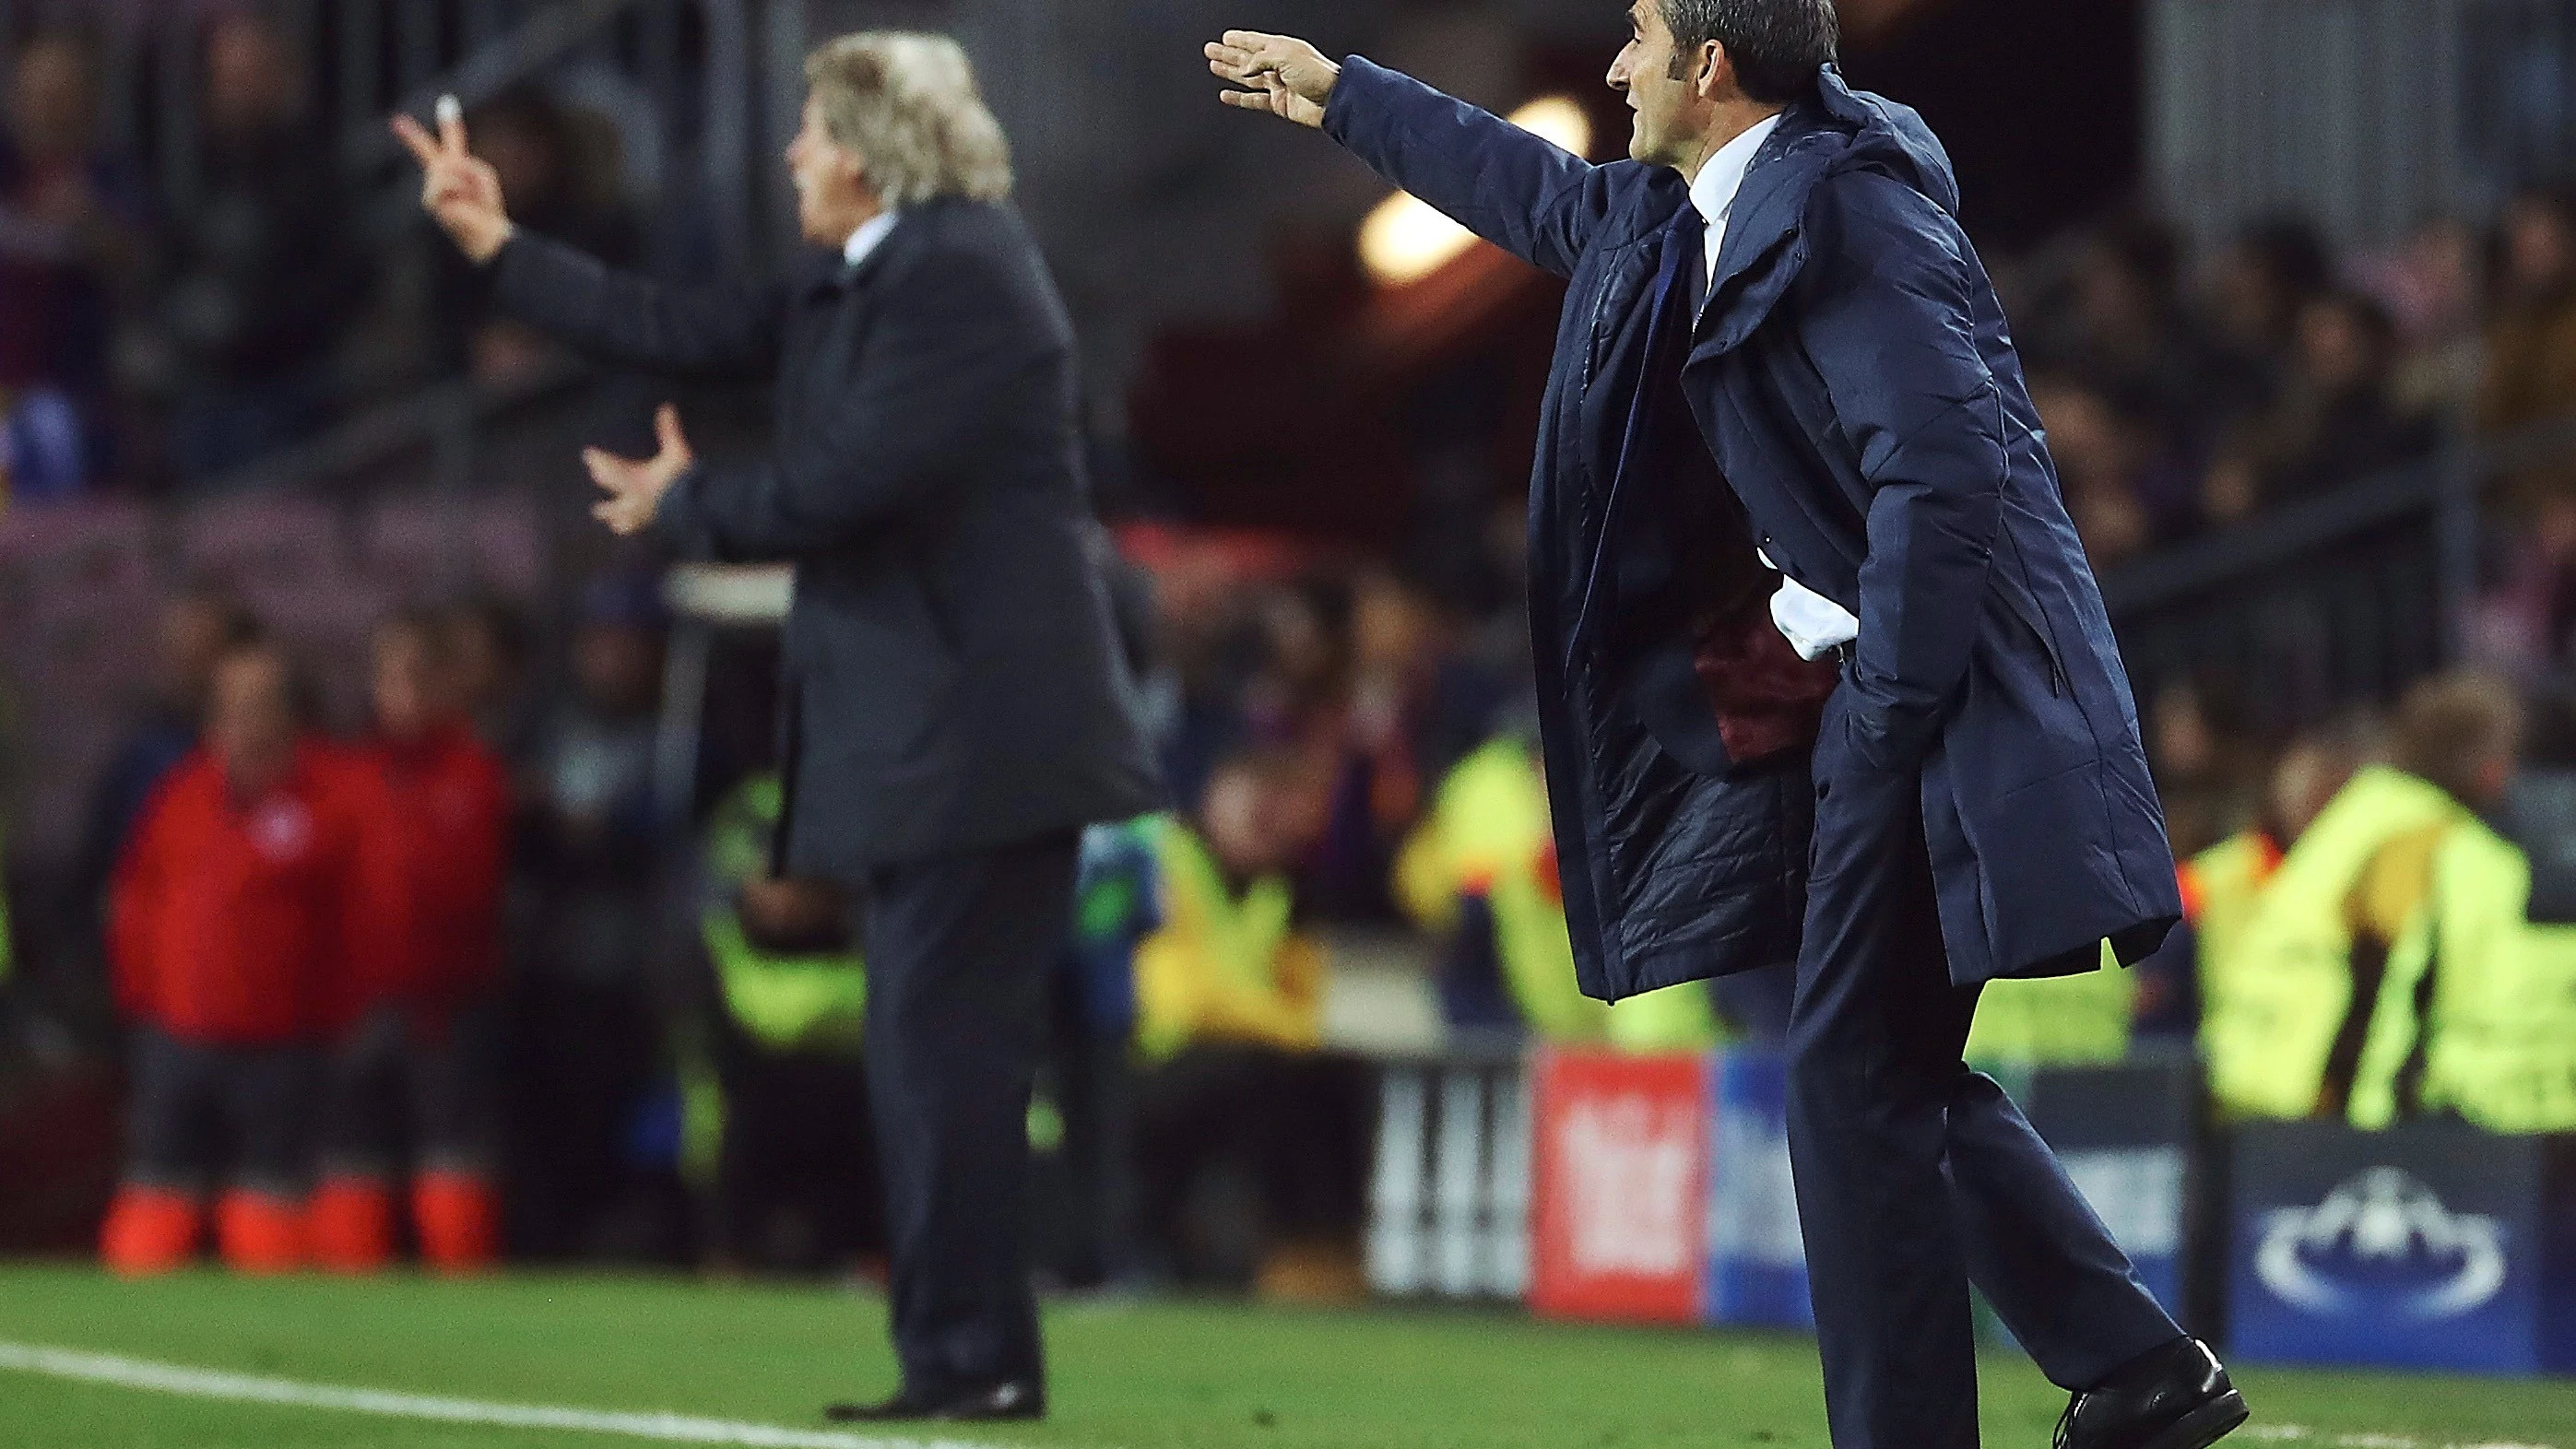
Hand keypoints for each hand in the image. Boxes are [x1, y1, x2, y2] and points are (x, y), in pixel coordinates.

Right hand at [391, 99, 513, 263]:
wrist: (486, 235)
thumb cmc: (486, 209)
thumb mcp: (484, 178)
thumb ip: (467, 165)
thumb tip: (447, 165)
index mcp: (456, 169)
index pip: (450, 143)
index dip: (449, 124)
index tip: (447, 102)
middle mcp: (439, 177)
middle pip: (427, 150)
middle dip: (411, 134)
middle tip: (398, 122)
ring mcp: (431, 188)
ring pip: (446, 168)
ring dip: (464, 179)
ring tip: (470, 196)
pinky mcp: (430, 201)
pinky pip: (446, 182)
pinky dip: (459, 188)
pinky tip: (462, 201)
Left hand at [587, 404, 693, 535]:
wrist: (691, 508)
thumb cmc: (682, 480)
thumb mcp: (677, 451)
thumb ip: (669, 430)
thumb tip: (666, 406)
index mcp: (635, 476)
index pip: (611, 465)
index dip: (598, 458)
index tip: (587, 453)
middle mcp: (632, 494)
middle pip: (612, 485)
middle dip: (602, 477)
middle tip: (592, 472)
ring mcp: (639, 511)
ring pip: (618, 510)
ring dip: (608, 510)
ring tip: (598, 513)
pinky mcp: (648, 522)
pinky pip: (633, 526)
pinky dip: (625, 526)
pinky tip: (620, 527)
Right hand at [1206, 31, 1337, 127]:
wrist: (1333, 101)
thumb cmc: (1317, 75)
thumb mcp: (1286, 57)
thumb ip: (1261, 60)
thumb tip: (1244, 69)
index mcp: (1282, 49)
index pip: (1255, 42)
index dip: (1239, 39)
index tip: (1225, 37)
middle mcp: (1278, 66)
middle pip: (1247, 58)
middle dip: (1228, 54)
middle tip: (1211, 50)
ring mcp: (1278, 85)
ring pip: (1247, 78)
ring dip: (1230, 72)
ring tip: (1214, 67)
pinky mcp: (1278, 103)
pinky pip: (1253, 100)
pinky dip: (1238, 98)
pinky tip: (1226, 94)